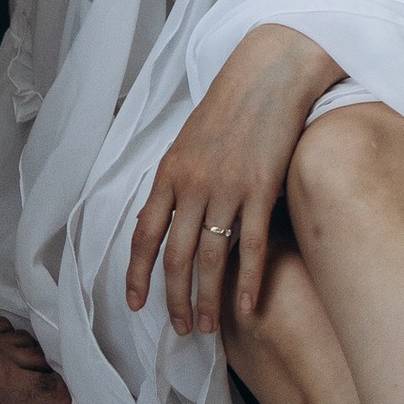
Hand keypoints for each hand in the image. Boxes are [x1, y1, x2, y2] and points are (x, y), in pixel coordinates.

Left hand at [124, 23, 347, 337]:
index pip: (145, 233)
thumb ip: (178, 181)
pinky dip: (247, 282)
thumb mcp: (189, 141)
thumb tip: (167, 219)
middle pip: (175, 255)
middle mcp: (193, 184)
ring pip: (211, 258)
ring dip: (208, 298)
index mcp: (169, 172)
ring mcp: (228, 188)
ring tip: (209, 328)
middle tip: (181, 329)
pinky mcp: (262, 190)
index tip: (136, 304)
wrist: (268, 75)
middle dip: (174, 298)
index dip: (137, 273)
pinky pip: (252, 246)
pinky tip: (246, 308)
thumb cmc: (230, 107)